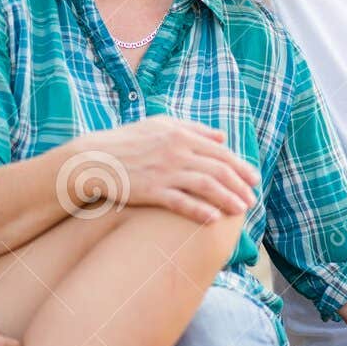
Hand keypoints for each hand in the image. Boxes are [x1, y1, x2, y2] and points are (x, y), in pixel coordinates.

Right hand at [65, 116, 261, 224]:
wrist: (93, 159)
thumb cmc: (128, 142)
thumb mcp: (161, 125)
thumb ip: (194, 129)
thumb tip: (223, 136)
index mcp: (180, 134)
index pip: (220, 151)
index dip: (240, 166)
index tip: (254, 180)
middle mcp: (176, 151)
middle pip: (218, 169)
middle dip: (239, 186)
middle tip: (252, 200)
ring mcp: (164, 172)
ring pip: (206, 185)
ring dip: (227, 199)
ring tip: (240, 210)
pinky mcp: (151, 190)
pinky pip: (181, 202)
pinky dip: (199, 210)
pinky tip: (213, 220)